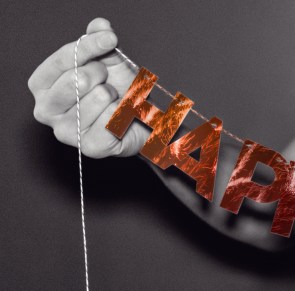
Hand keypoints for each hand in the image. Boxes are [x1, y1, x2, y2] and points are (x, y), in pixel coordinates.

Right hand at [28, 18, 146, 157]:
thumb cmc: (117, 90)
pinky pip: (113, 120)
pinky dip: (124, 115)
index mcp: (42, 84)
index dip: (89, 46)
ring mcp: (65, 131)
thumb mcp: (108, 61)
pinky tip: (120, 119)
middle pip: (77, 79)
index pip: (63, 59)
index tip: (110, 39)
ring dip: (116, 96)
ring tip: (114, 102)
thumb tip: (100, 25)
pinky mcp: (88, 147)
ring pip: (99, 98)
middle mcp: (45, 109)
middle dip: (102, 74)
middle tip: (108, 82)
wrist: (138, 122)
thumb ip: (99, 42)